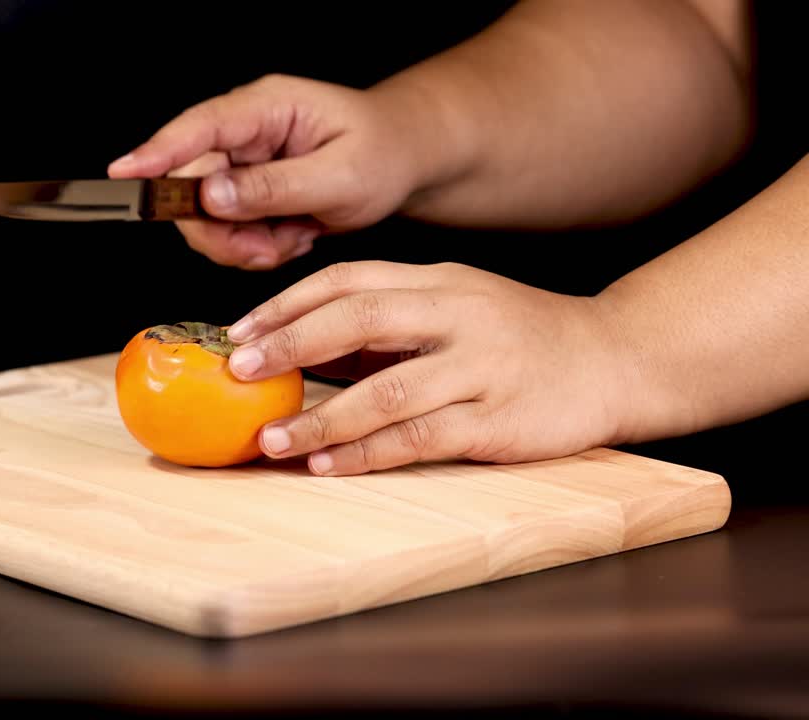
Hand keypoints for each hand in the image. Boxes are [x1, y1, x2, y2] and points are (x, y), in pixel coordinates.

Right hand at [107, 74, 429, 270]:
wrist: (401, 163)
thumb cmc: (382, 153)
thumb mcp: (339, 175)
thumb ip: (274, 187)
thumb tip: (211, 196)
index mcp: (265, 108)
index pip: (198, 129)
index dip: (156, 153)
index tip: (124, 174)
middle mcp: (244, 133)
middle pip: (191, 186)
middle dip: (223, 230)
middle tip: (266, 247)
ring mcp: (241, 164)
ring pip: (205, 219)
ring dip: (243, 244)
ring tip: (291, 238)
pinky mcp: (244, 192)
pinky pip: (226, 233)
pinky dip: (257, 248)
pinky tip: (292, 235)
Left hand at [224, 261, 627, 474]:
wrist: (619, 359)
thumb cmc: (523, 336)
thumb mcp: (457, 307)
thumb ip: (389, 323)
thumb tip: (303, 348)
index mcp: (438, 281)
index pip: (348, 280)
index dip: (287, 304)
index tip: (239, 332)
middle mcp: (456, 315)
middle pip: (358, 319)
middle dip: (290, 345)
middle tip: (239, 372)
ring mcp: (479, 367)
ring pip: (384, 390)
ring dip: (320, 417)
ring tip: (271, 438)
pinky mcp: (497, 419)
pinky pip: (419, 437)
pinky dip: (368, 453)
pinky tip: (328, 464)